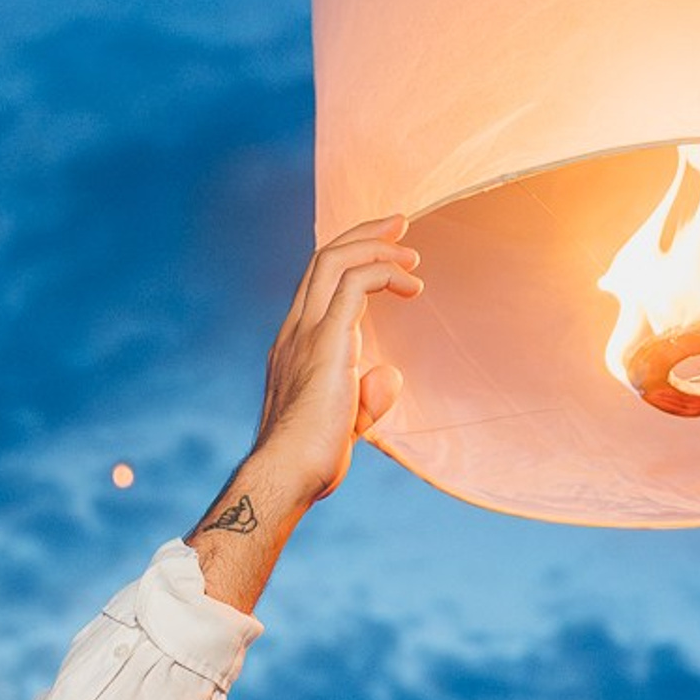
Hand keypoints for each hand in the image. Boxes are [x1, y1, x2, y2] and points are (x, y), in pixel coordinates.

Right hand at [248, 216, 421, 508]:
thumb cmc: (311, 460)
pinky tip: (410, 285)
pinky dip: (383, 272)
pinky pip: (354, 283)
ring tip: (412, 254)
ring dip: (376, 246)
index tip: (385, 250)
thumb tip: (389, 377)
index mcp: (295, 345)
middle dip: (364, 233)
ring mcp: (306, 332)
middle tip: (401, 224)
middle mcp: (295, 330)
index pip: (317, 284)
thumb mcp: (345, 423)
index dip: (351, 258)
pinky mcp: (326, 341)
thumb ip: (366, 397)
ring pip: (334, 259)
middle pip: (323, 258)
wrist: (288, 475)